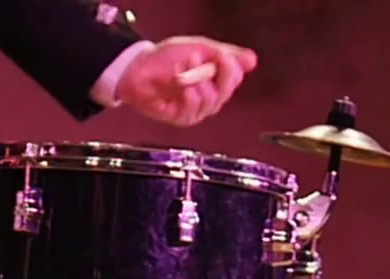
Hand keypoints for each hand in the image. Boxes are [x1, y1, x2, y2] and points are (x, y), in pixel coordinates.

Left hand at [115, 36, 257, 126]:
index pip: (234, 78)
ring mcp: (195, 110)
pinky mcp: (181, 119)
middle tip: (207, 64)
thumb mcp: (197, 48)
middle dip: (217, 78)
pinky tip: (184, 90)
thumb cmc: (165, 58)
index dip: (231, 69)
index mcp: (214, 79)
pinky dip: (190, 99)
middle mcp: (208, 97)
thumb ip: (224, 53)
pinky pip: (194, 112)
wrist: (137, 69)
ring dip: (200, 87)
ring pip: (211, 103)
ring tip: (186, 76)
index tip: (222, 57)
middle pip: (225, 92)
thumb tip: (252, 60)